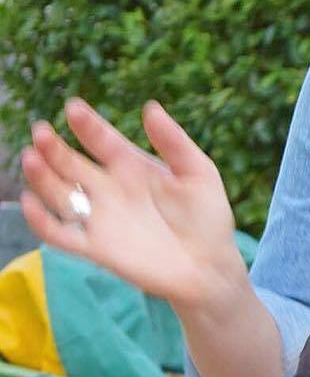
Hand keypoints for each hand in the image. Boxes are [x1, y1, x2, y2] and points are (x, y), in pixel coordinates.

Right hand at [20, 98, 243, 310]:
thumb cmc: (208, 220)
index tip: (74, 109)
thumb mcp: (199, 174)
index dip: (87, 125)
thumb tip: (150, 108)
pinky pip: (60, 234)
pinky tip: (31, 203)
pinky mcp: (96, 248)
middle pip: (70, 163)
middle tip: (42, 132)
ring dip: (42, 177)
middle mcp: (110, 188)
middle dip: (53, 147)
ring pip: (59, 193)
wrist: (211, 268)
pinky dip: (40, 220)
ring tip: (32, 158)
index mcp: (131, 166)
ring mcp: (101, 217)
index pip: (101, 139)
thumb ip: (174, 143)